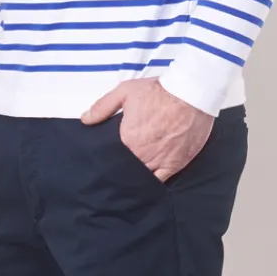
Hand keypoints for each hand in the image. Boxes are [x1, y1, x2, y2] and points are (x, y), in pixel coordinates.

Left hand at [81, 78, 213, 180]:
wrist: (190, 94)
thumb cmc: (159, 92)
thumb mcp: (125, 92)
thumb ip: (103, 107)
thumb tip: (85, 119)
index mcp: (128, 140)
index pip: (113, 159)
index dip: (109, 161)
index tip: (106, 162)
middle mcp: (142, 155)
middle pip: (127, 170)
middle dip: (122, 170)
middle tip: (119, 169)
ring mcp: (160, 162)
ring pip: (143, 177)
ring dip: (137, 177)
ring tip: (131, 177)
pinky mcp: (176, 164)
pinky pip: (162, 180)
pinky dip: (154, 182)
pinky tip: (148, 183)